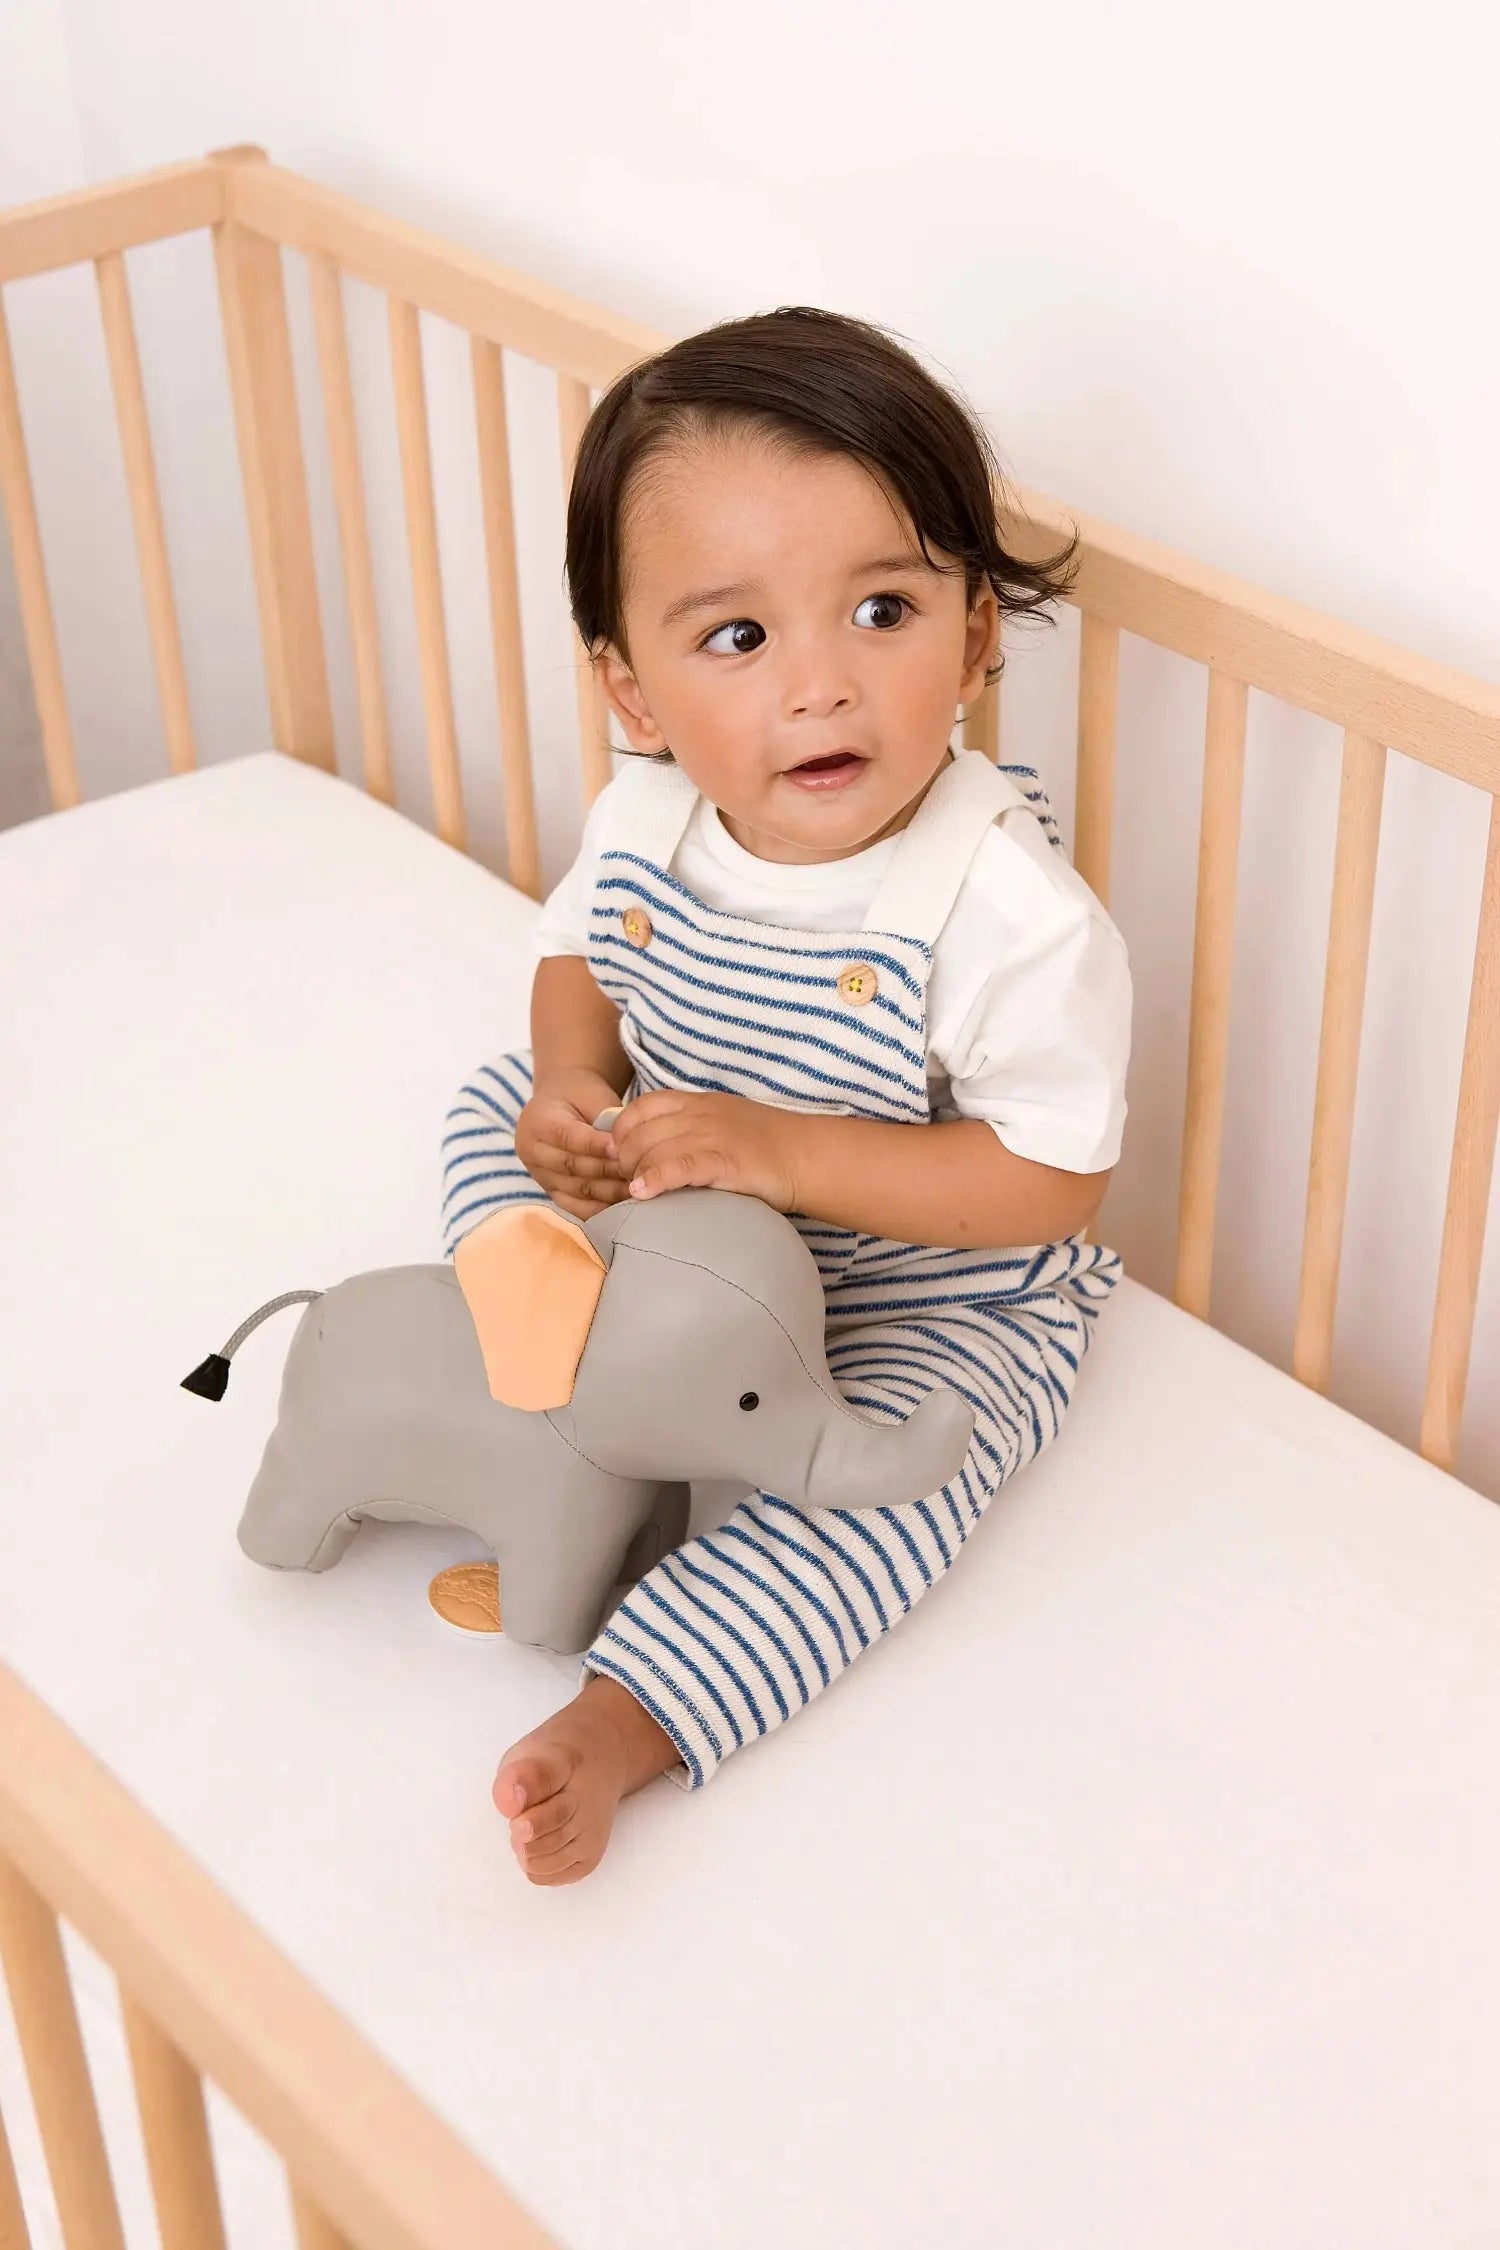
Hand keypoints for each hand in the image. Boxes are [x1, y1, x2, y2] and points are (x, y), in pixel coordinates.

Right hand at [516, 1069, 630, 1221]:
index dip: (595, 1145)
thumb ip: (606, 1119)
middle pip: (571, 1166)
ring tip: (637, 1189)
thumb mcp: (594, 1097)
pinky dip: (600, 1209)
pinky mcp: (551, 1193)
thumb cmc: (582, 1097)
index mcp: (538, 1120)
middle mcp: (531, 1151)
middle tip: (638, 1172)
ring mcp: (539, 1175)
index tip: (621, 1149)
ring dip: (608, 1192)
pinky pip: (576, 1207)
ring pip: (576, 1190)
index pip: (568, 1137)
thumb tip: (625, 1146)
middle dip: (607, 1171)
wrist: (563, 1104)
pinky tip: (624, 1207)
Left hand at [605, 1090, 798, 1209]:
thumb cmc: (768, 1145)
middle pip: (641, 1131)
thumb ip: (692, 1128)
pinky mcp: (723, 1161)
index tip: (619, 1151)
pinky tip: (642, 1194)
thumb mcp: (724, 1122)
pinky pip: (677, 1167)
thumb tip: (656, 1147)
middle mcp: (700, 1115)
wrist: (806, 1155)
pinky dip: (654, 1180)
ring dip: (634, 1173)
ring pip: (654, 1150)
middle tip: (624, 1180)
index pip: (643, 1106)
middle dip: (624, 1158)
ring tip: (631, 1192)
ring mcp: (711, 1136)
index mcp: (698, 1102)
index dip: (622, 1129)